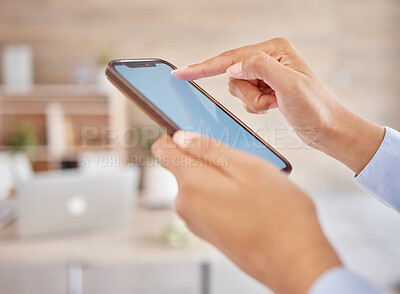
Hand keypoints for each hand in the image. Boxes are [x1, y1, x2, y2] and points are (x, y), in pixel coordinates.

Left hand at [152, 131, 341, 293]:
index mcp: (191, 184)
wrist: (294, 263)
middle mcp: (186, 204)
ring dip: (222, 176)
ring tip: (253, 183)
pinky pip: (209, 201)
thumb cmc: (278, 214)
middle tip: (243, 158)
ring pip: (201, 183)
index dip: (176, 134)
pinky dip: (225, 193)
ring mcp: (196, 222)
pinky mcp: (208, 232)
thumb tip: (180, 137)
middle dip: (210, 157)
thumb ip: (209, 149)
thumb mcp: (247, 167)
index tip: (198, 131)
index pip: (163, 149)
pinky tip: (252, 199)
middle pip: (186, 166)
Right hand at [172, 38, 383, 173]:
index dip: (204, 67)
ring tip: (274, 104)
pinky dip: (255, 106)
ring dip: (252, 102)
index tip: (181, 73)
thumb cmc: (315, 108)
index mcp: (274, 50)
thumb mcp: (290, 86)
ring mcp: (266, 73)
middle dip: (248, 94)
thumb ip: (260, 68)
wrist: (327, 128)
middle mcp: (269, 57)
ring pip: (237, 88)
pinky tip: (274, 105)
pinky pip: (245, 97)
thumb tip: (233, 67)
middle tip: (269, 101)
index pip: (231, 58)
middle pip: (233, 74)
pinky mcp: (266, 87)